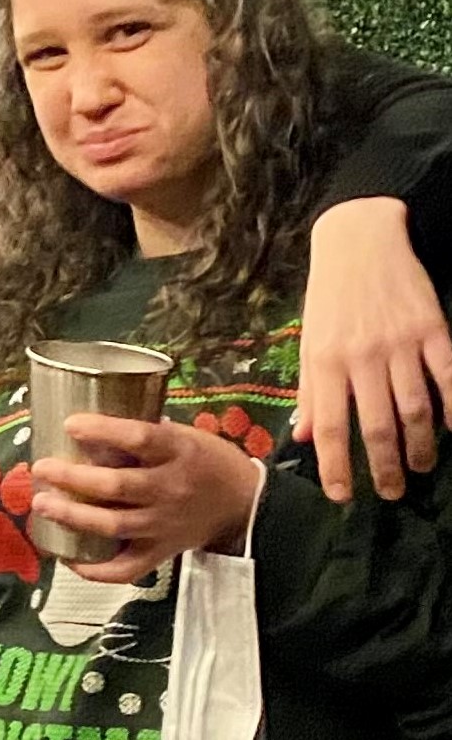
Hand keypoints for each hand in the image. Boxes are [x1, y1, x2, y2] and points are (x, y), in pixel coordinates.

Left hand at [30, 412, 266, 583]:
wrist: (245, 505)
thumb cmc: (207, 462)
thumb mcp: (184, 436)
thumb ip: (143, 435)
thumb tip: (87, 427)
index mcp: (179, 452)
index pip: (139, 438)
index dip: (103, 431)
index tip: (70, 424)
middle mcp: (171, 489)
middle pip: (116, 486)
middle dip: (72, 478)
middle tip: (41, 468)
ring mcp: (164, 525)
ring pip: (113, 526)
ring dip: (73, 517)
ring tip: (42, 504)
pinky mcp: (162, 552)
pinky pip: (126, 569)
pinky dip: (95, 570)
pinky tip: (68, 558)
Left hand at [297, 197, 451, 502]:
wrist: (359, 242)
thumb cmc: (330, 299)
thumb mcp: (310, 342)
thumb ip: (310, 391)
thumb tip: (301, 437)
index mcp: (325, 362)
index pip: (330, 427)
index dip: (336, 466)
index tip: (342, 496)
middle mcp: (361, 356)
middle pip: (377, 426)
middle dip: (383, 467)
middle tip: (390, 493)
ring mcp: (400, 343)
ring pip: (415, 408)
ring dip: (420, 446)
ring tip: (420, 467)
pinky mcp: (432, 328)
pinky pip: (448, 376)